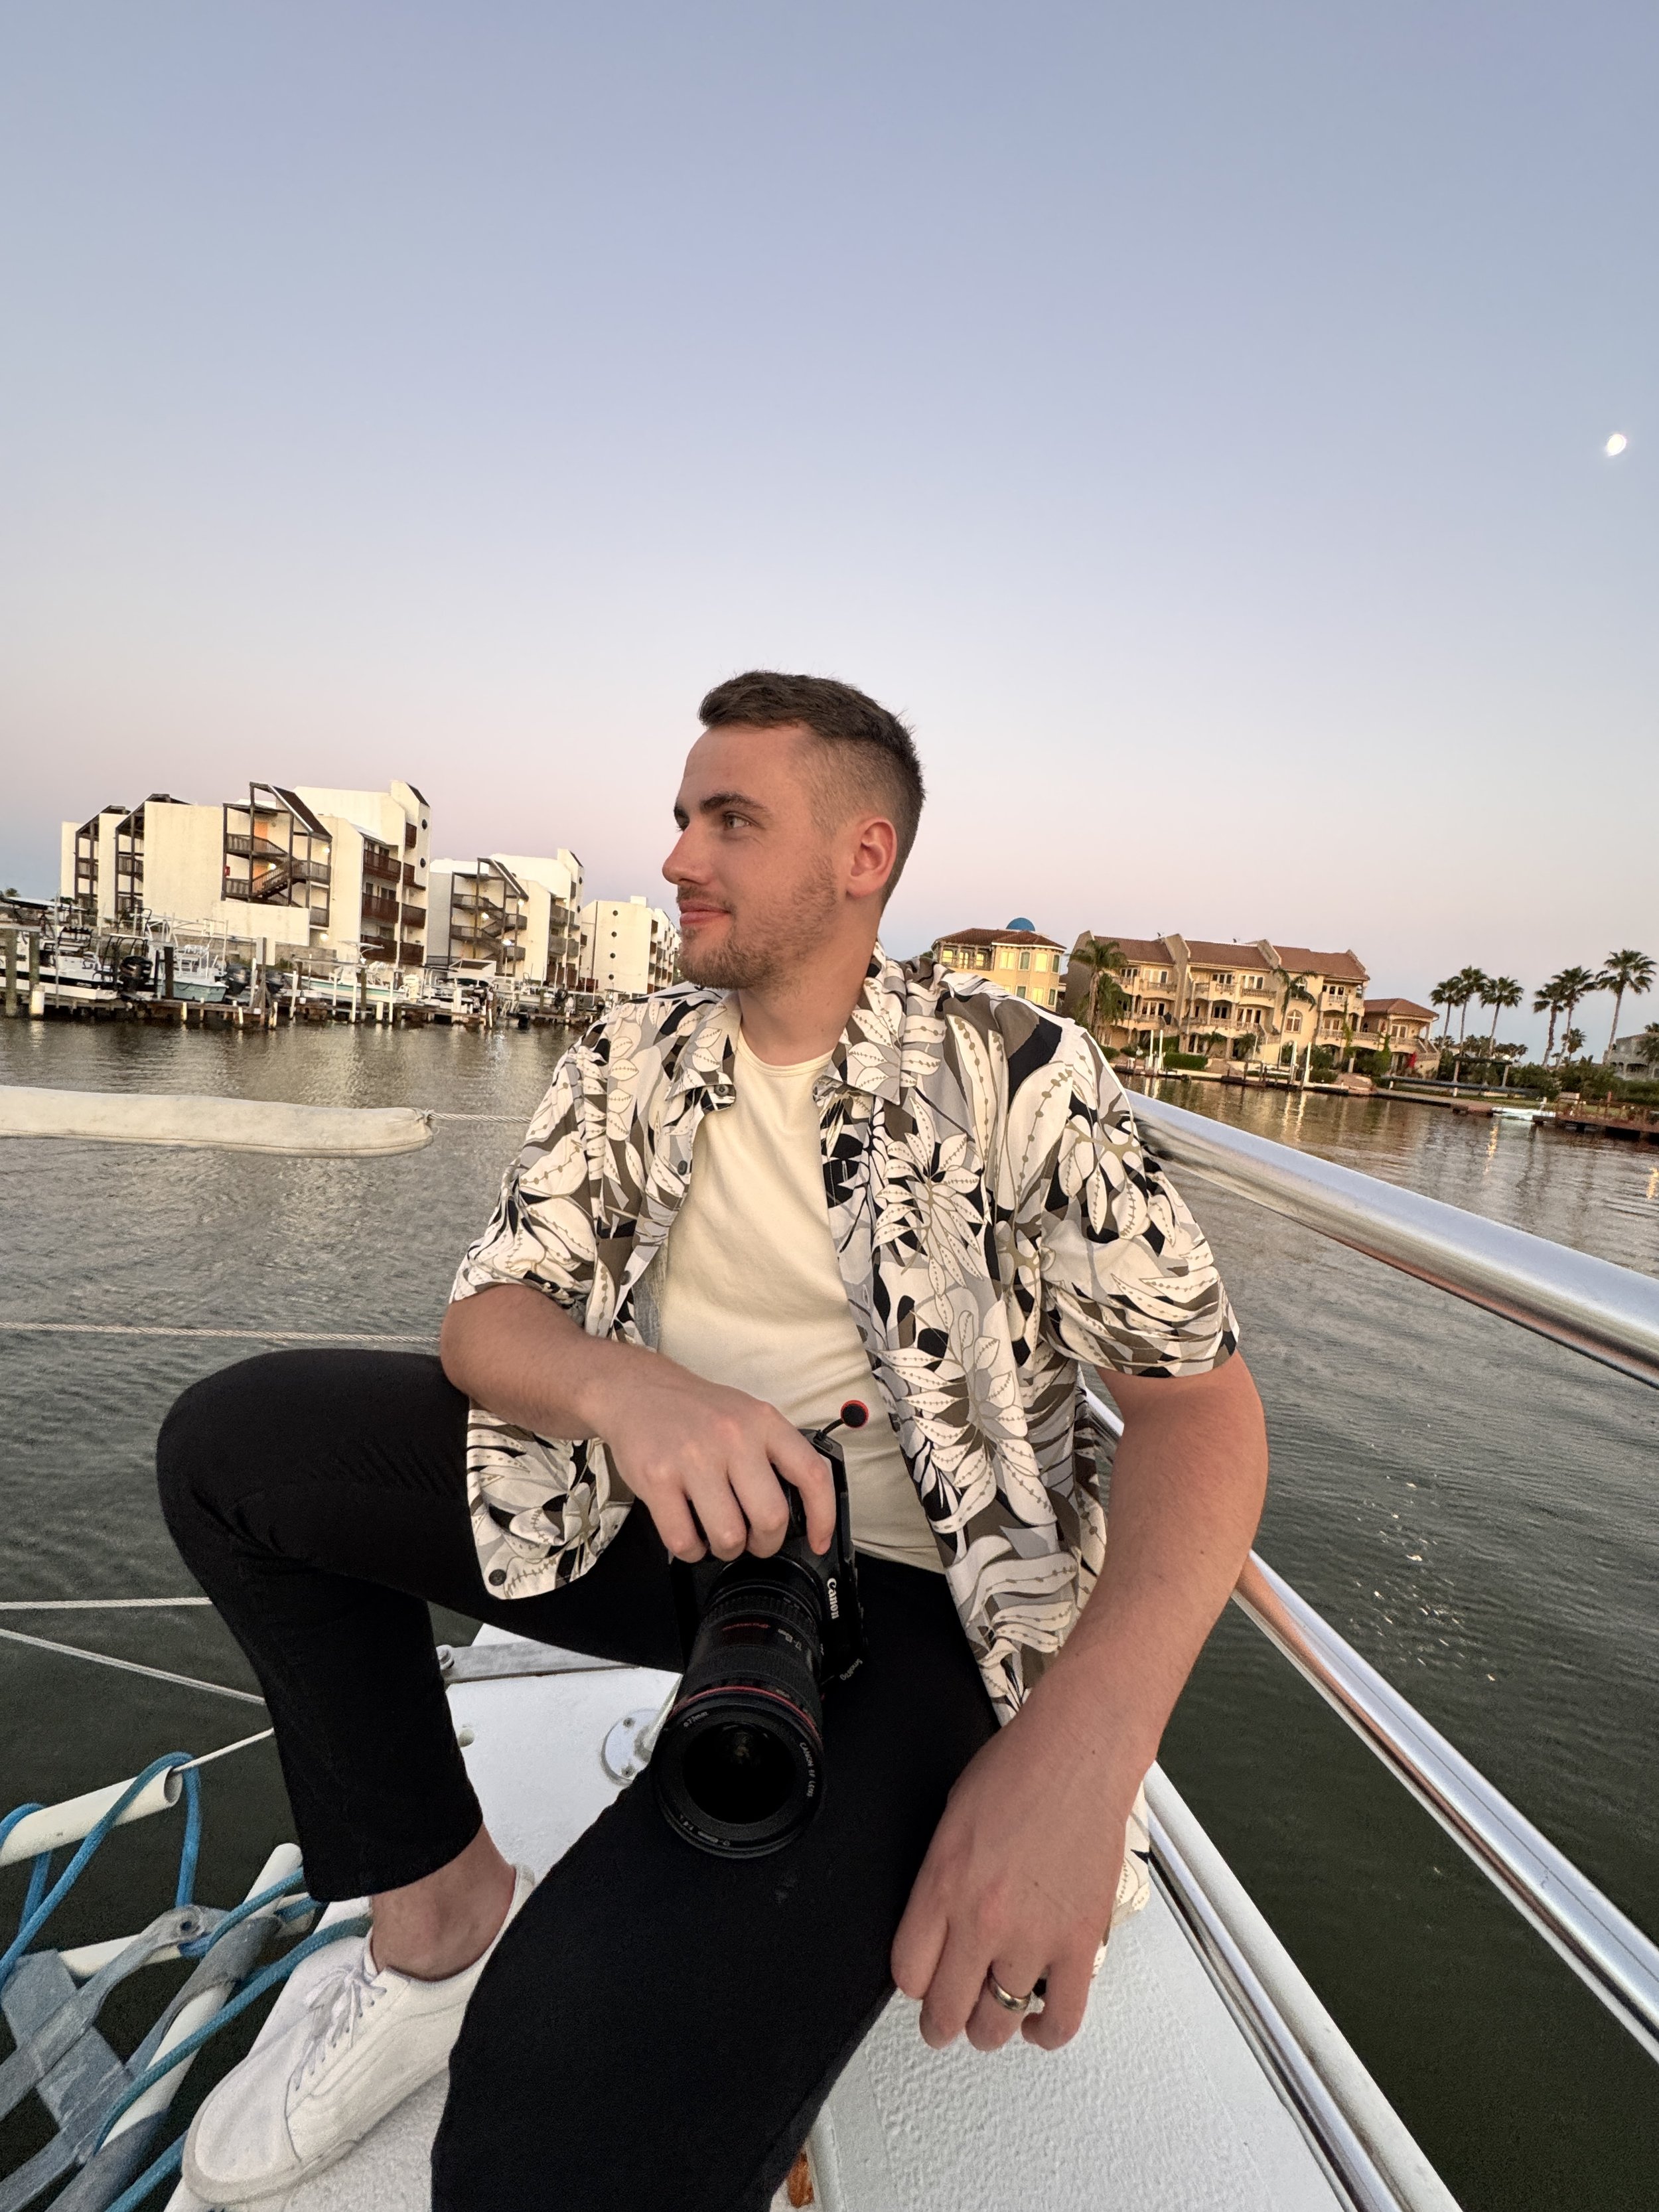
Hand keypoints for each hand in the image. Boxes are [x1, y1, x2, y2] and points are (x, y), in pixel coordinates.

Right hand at [592, 1357, 835, 1563]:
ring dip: (727, 1549)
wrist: (637, 1390)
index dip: (823, 1517)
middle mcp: (733, 1437)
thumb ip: (773, 1453)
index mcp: (763, 1422)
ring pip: (729, 1536)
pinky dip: (692, 1550)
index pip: (812, 1475)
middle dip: (765, 1543)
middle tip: (754, 1540)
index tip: (818, 1541)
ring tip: (719, 1536)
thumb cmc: (695, 1410)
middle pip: (770, 1518)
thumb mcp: (747, 1414)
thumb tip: (801, 1509)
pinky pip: (684, 1540)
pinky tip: (691, 1535)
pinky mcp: (657, 1478)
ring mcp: (693, 1458)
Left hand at [890, 1691, 1135, 2052]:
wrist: (1077, 1753)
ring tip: (989, 2021)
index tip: (922, 1982)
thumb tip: (936, 1927)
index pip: (908, 1973)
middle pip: (947, 2010)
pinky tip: (1036, 2023)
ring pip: (998, 2022)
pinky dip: (1046, 2031)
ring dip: (990, 2029)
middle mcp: (982, 1920)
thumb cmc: (1018, 1770)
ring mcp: (1033, 1937)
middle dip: (941, 2024)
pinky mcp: (1080, 1944)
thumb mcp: (949, 1822)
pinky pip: (1061, 2018)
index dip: (914, 1984)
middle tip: (944, 2024)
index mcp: (941, 1885)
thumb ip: (939, 1882)